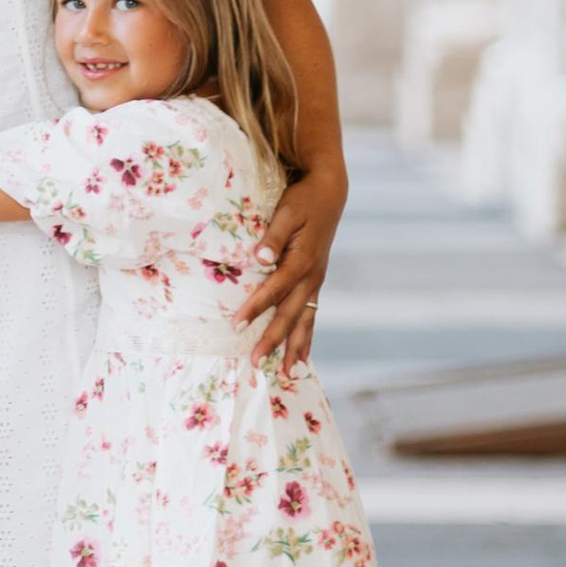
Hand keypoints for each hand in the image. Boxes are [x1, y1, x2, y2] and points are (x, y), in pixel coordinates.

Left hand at [239, 152, 347, 370]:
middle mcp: (312, 277)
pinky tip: (302, 356)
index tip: (236, 325)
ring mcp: (316, 282)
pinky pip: (312, 316)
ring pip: (305, 321)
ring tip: (286, 373)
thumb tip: (261, 260)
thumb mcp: (286, 212)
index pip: (274, 290)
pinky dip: (306, 337)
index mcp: (302, 261)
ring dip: (294, 347)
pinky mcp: (316, 282)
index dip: (255, 308)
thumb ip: (273, 237)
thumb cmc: (302, 200)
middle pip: (290, 315)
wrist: (329, 193)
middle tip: (254, 363)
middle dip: (273, 340)